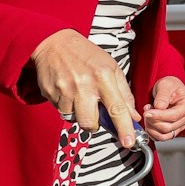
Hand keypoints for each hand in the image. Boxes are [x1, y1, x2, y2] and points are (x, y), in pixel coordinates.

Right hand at [30, 29, 139, 146]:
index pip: (117, 108)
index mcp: (104, 76)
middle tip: (94, 112)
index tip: (129, 142)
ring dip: (79, 114)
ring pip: (74, 119)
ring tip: (80, 96)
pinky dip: (67, 106)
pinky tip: (68, 91)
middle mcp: (84, 85)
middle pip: (91, 123)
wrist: (54, 42)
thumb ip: (124, 93)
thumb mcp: (112, 67)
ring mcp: (65, 90)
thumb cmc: (87, 56)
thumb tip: (133, 116)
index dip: (124, 128)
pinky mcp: (50, 93)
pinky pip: (61, 111)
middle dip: (94, 125)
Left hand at [144, 76, 184, 141]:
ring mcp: (179, 125)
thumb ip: (162, 96)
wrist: (167, 90)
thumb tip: (159, 107)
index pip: (174, 116)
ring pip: (164, 135)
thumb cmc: (170, 86)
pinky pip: (161, 137)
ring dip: (152, 128)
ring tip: (147, 117)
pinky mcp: (172, 130)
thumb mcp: (165, 85)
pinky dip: (152, 133)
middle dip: (153, 121)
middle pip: (168, 127)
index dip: (159, 116)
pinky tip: (149, 123)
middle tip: (146, 112)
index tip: (148, 112)